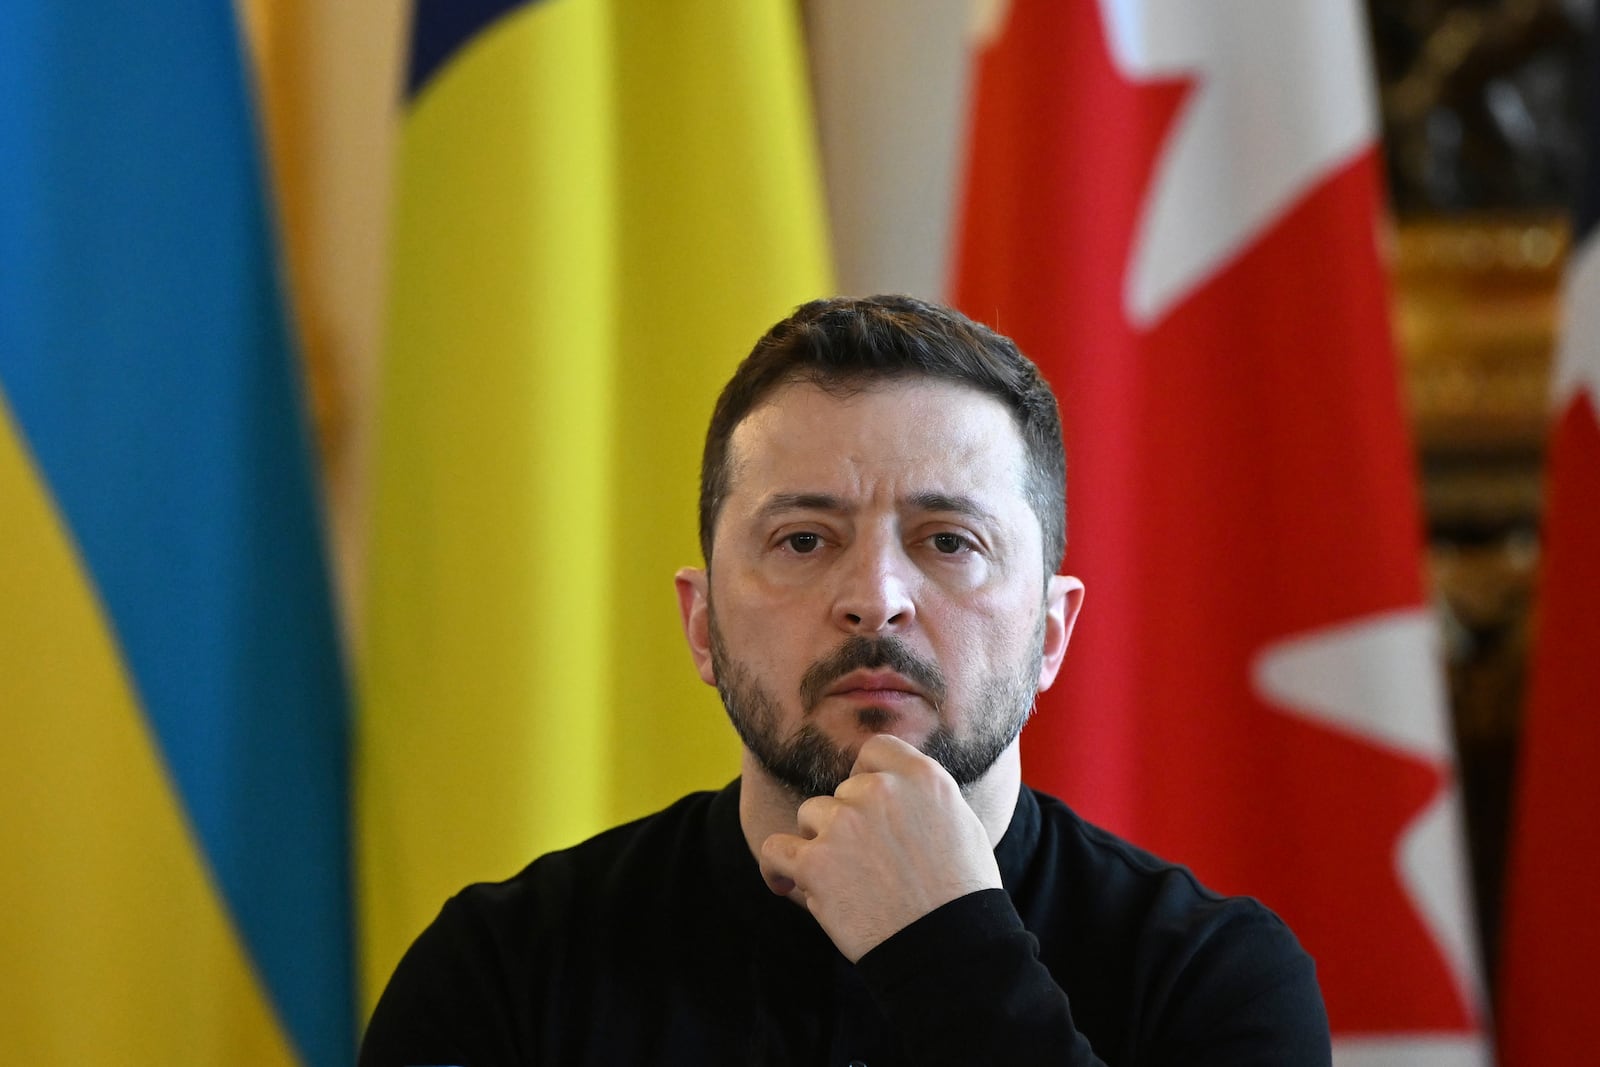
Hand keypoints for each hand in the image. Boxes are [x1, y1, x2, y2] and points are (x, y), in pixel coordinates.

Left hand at [758, 734, 1002, 961]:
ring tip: (843, 882)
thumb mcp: (960, 824)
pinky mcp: (815, 862)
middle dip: (848, 822)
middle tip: (867, 863)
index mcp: (921, 777)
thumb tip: (892, 785)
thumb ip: (921, 797)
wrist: (947, 947)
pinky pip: (774, 850)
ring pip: (810, 817)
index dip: (867, 776)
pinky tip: (784, 883)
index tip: (867, 804)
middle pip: (842, 791)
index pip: (875, 750)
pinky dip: (776, 868)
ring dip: (820, 844)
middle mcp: (880, 791)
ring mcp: (845, 823)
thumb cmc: (960, 895)